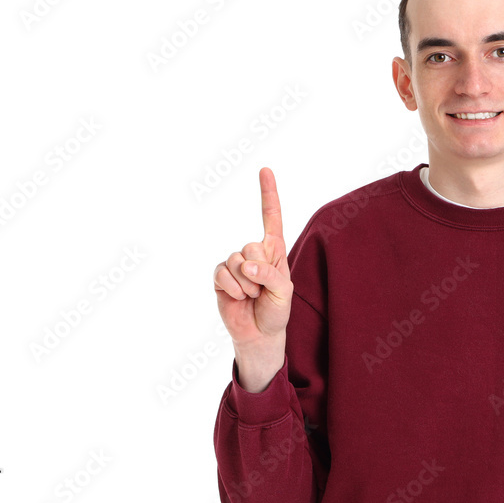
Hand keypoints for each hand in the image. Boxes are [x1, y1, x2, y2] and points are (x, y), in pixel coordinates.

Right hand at [213, 167, 293, 391]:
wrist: (258, 333)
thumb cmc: (276, 310)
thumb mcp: (284, 292)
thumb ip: (270, 274)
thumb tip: (246, 266)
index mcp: (274, 250)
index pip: (271, 217)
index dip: (268, 193)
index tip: (264, 169)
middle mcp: (254, 252)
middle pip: (251, 245)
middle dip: (259, 271)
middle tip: (263, 289)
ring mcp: (235, 263)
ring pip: (236, 260)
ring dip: (247, 284)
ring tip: (252, 296)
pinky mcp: (219, 275)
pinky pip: (222, 273)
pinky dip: (231, 288)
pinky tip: (237, 297)